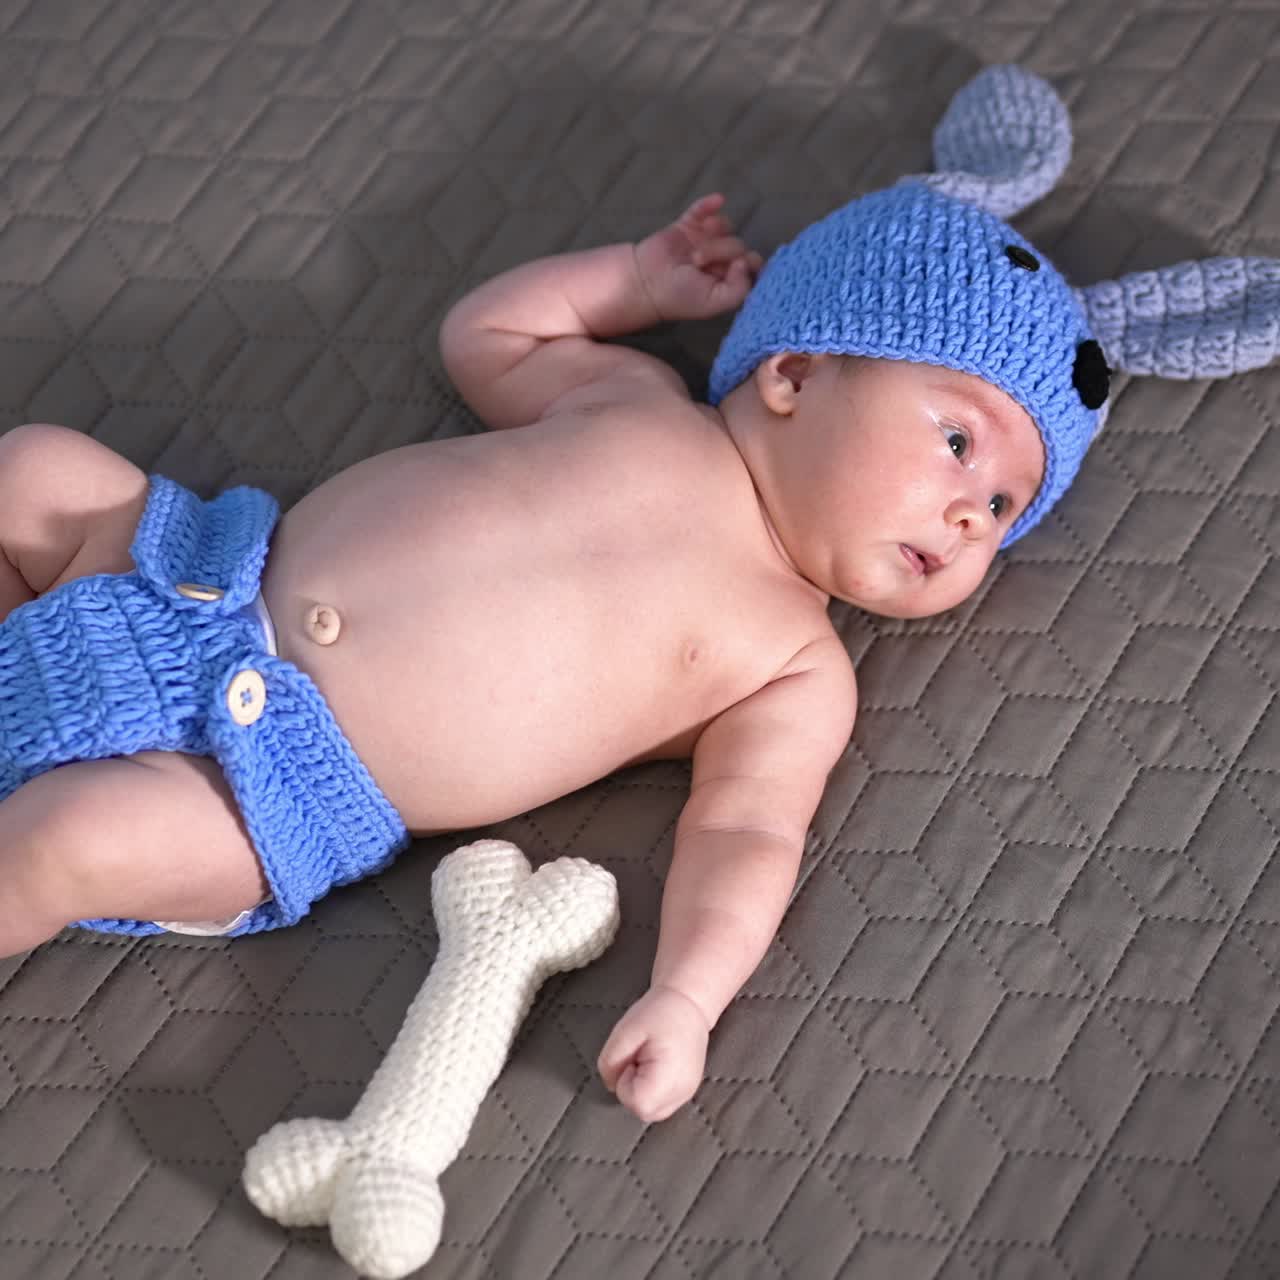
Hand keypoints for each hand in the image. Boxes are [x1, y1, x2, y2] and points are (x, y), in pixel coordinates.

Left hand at [597, 984, 710, 1122]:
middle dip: (633, 1088)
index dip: (625, 1082)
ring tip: (650, 1060)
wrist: (689, 1002)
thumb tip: (610, 1084)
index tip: (633, 1058)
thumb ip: (610, 1062)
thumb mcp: (624, 1031)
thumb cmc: (658, 1013)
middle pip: (643, 1111)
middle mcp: (683, 1092)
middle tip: (641, 1058)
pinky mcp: (688, 1091)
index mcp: (670, 1077)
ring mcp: (688, 1094)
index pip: (636, 1103)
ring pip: (652, 1110)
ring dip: (642, 1090)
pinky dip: (653, 1090)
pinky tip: (658, 1066)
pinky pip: (662, 1103)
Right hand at [633, 194, 762, 324]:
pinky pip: (705, 209)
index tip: (737, 266)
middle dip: (722, 252)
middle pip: (739, 244)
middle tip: (699, 263)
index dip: (750, 263)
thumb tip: (746, 261)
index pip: (753, 265)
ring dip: (713, 236)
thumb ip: (739, 289)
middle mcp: (720, 258)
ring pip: (726, 226)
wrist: (647, 282)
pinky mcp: (690, 225)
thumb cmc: (680, 297)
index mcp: (729, 279)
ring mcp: (705, 239)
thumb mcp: (715, 302)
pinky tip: (717, 201)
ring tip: (694, 251)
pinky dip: (711, 203)